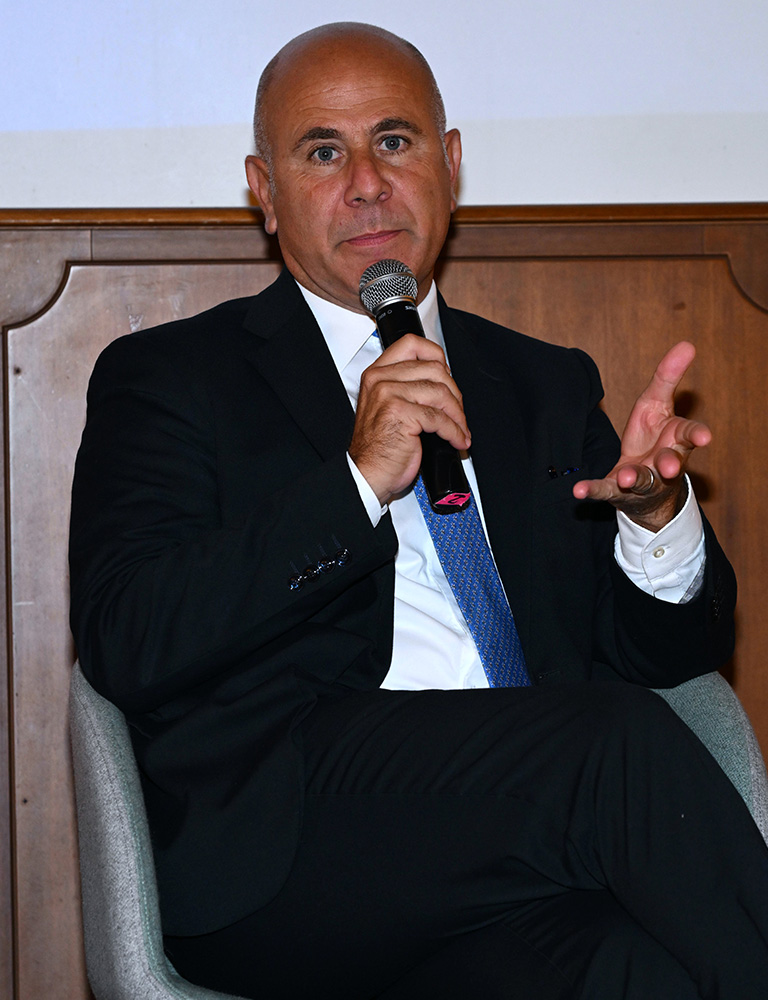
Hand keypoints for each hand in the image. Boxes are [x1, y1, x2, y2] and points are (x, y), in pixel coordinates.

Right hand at [349, 334, 470, 504]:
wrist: (367, 473)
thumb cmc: (379, 446)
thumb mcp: (387, 406)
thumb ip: (407, 387)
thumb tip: (442, 380)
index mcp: (377, 374)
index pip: (412, 344)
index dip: (437, 356)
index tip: (447, 374)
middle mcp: (380, 380)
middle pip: (434, 369)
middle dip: (455, 393)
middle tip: (458, 412)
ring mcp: (389, 395)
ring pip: (440, 393)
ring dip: (458, 415)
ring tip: (460, 429)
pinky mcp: (400, 414)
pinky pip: (439, 417)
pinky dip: (454, 431)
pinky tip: (456, 439)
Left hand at [572, 341, 710, 530]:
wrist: (647, 484)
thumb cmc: (655, 437)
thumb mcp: (657, 403)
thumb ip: (668, 377)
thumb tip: (687, 344)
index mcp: (677, 440)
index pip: (690, 435)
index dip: (697, 435)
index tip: (705, 437)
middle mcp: (663, 463)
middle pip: (669, 463)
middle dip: (668, 464)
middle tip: (668, 467)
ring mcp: (642, 480)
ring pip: (641, 480)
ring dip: (635, 478)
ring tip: (627, 478)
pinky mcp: (619, 492)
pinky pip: (605, 491)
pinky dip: (593, 491)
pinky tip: (579, 491)